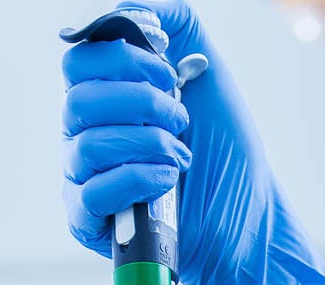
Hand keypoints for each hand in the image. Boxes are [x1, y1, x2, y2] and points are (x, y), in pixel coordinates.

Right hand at [60, 1, 324, 284]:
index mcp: (105, 97)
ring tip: (182, 153)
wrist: (248, 221)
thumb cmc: (226, 153)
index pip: (78, 60)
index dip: (123, 58)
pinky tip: (168, 178)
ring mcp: (84, 179)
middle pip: (76, 99)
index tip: (168, 70)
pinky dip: (135, 178)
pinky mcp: (91, 223)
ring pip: (85, 144)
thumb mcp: (209, 70)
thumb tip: (131, 9)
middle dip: (140, 100)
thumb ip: (174, 23)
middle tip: (182, 116)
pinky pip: (91, 192)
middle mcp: (86, 134)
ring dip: (146, 141)